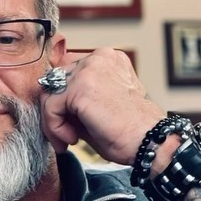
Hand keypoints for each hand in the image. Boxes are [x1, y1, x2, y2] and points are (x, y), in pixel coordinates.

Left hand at [40, 48, 164, 164]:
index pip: (68, 73)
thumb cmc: (131, 131)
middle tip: (65, 135)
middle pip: (56, 81)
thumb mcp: (100, 107)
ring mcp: (89, 69)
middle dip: (55, 112)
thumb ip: (76, 100)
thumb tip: (50, 105)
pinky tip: (72, 139)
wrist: (150, 142)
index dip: (63, 101)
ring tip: (69, 140)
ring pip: (50, 94)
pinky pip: (51, 107)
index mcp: (108, 59)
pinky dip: (55, 127)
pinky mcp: (80, 87)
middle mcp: (99, 57)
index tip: (69, 125)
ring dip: (53, 122)